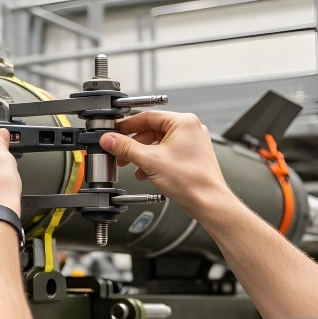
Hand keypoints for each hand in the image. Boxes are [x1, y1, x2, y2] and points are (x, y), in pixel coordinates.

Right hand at [100, 111, 234, 219]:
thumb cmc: (191, 180)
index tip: (115, 132)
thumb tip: (110, 140)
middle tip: (118, 150)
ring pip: (158, 143)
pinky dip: (153, 161)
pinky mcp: (191, 157)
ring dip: (141, 154)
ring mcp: (192, 144)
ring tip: (129, 163)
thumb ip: (126, 147)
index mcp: (183, 122)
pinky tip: (144, 172)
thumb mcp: (149, 160)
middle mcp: (190, 129)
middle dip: (133, 143)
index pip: (148, 117)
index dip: (127, 125)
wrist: (207, 201)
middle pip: (152, 130)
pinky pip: (166, 153)